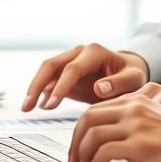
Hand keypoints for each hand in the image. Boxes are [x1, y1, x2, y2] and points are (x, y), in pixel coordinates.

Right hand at [22, 44, 147, 110]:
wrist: (128, 71)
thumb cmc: (132, 74)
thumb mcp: (133, 78)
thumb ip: (119, 83)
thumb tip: (99, 88)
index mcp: (94, 52)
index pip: (72, 69)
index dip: (60, 86)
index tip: (52, 105)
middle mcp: (79, 53)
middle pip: (51, 65)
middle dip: (37, 85)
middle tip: (27, 106)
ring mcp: (70, 62)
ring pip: (46, 72)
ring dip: (34, 89)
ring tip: (26, 109)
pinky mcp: (66, 74)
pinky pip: (50, 82)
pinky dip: (42, 94)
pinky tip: (38, 107)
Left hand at [67, 94, 160, 161]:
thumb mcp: (156, 118)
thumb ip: (134, 120)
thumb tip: (111, 138)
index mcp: (136, 100)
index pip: (95, 109)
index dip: (81, 129)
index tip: (77, 144)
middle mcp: (132, 108)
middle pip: (88, 119)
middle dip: (75, 141)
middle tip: (73, 159)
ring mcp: (136, 125)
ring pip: (92, 135)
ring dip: (82, 154)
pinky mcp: (140, 144)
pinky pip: (105, 151)